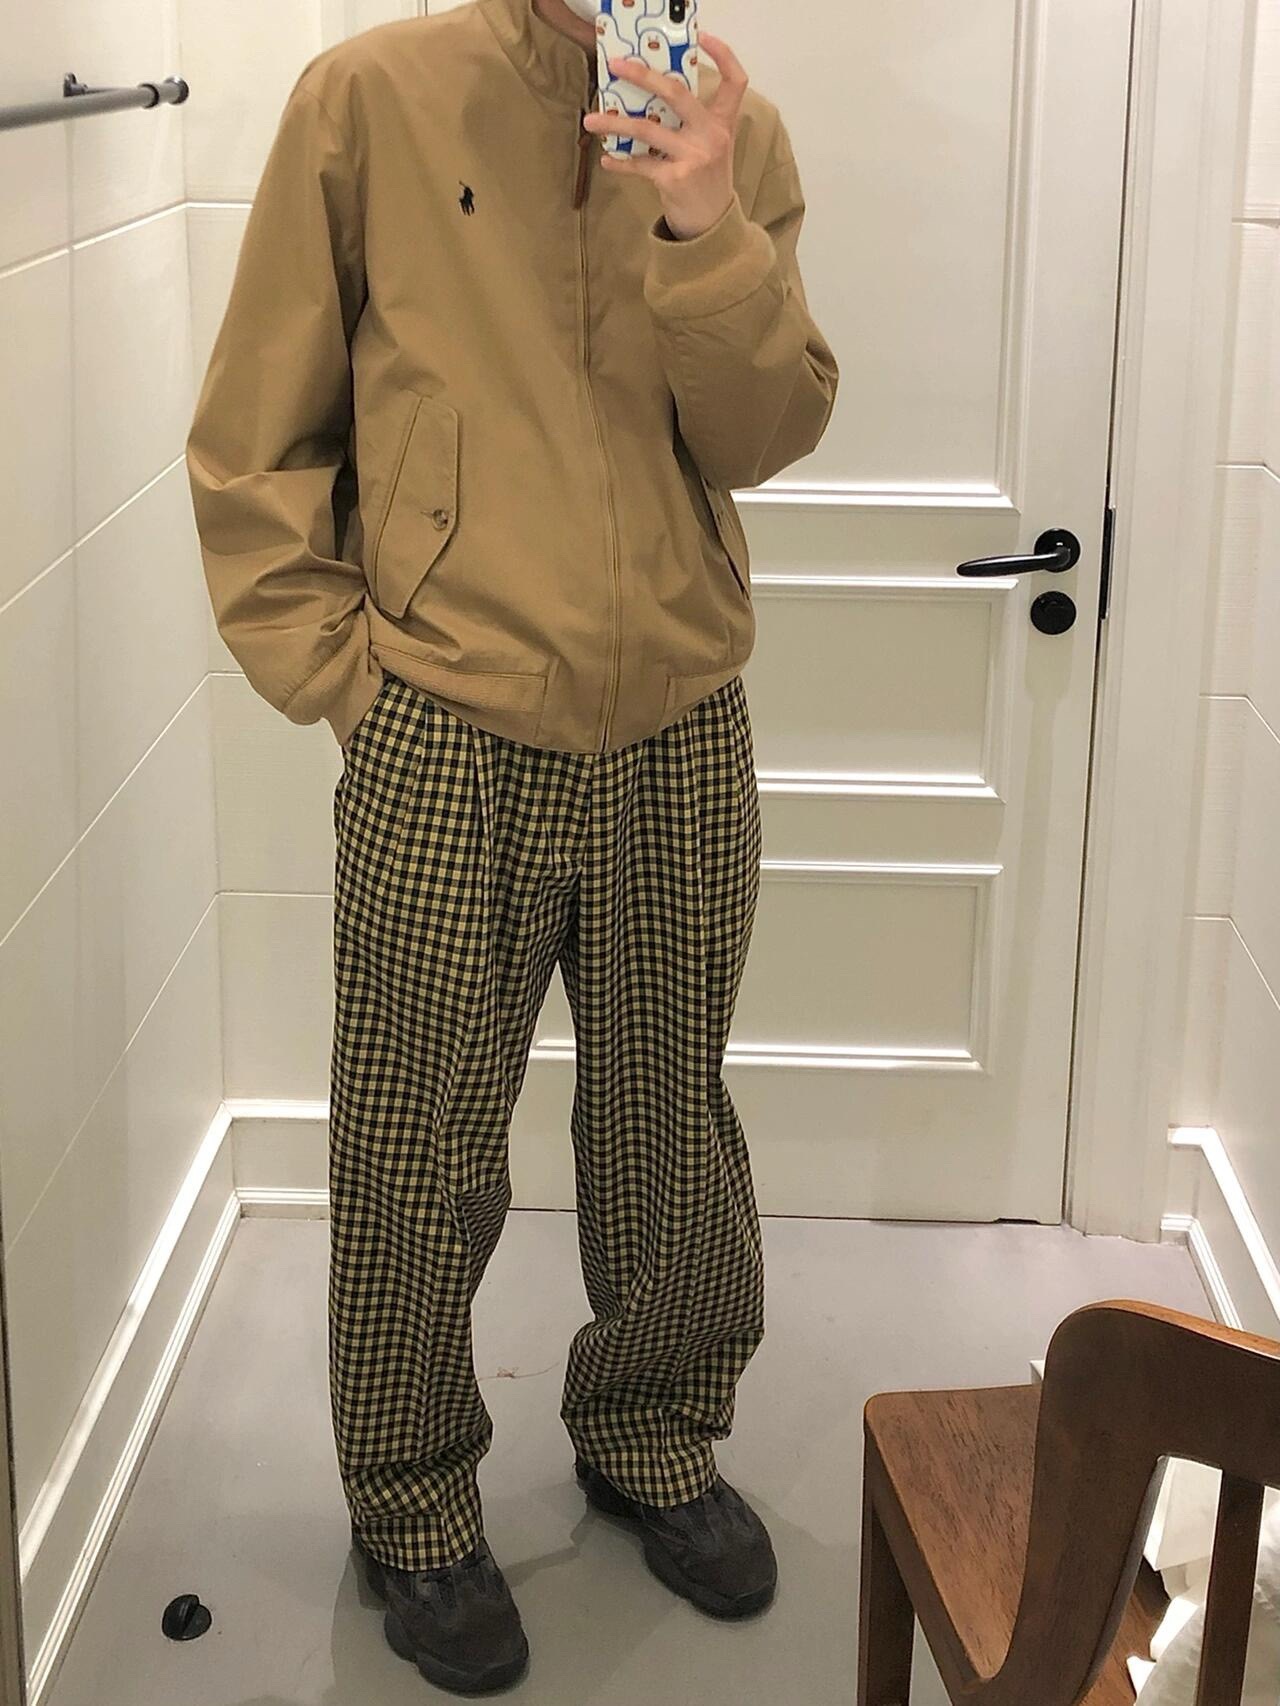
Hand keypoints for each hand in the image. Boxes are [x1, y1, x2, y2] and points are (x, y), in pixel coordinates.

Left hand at [581, 32, 747, 240]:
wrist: (711, 225)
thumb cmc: (706, 180)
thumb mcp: (711, 146)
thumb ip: (692, 122)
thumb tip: (649, 98)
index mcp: (723, 123)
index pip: (735, 81)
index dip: (723, 55)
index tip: (703, 37)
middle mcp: (711, 136)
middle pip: (676, 93)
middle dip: (643, 75)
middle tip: (617, 66)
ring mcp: (694, 157)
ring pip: (646, 129)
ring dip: (614, 122)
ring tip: (590, 119)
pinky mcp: (675, 179)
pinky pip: (640, 164)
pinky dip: (620, 162)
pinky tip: (607, 159)